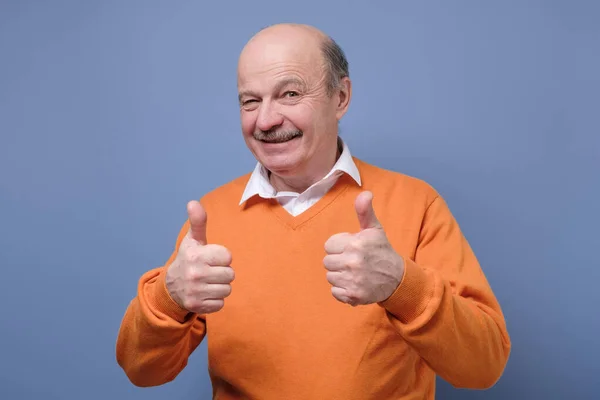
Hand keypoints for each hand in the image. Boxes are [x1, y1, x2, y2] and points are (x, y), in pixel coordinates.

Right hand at [165, 200, 234, 313]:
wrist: (171, 288)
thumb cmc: (188, 259)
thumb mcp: (192, 240)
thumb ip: (197, 222)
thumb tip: (193, 203)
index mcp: (196, 256)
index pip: (228, 257)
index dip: (222, 257)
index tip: (211, 258)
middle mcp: (195, 274)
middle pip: (230, 275)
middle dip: (222, 273)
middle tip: (210, 271)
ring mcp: (195, 291)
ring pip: (227, 289)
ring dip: (220, 287)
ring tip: (208, 282)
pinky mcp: (197, 306)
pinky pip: (221, 304)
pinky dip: (215, 300)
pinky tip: (205, 293)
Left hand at [323, 191, 403, 305]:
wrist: (397, 279)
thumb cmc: (382, 251)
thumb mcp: (374, 229)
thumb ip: (365, 211)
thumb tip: (365, 193)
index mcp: (356, 244)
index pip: (328, 245)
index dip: (339, 246)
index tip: (352, 248)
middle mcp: (353, 262)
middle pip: (327, 261)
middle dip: (338, 260)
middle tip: (353, 261)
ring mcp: (353, 280)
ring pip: (330, 276)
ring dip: (340, 275)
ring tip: (354, 273)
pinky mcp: (353, 296)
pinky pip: (335, 292)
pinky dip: (343, 290)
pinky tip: (355, 284)